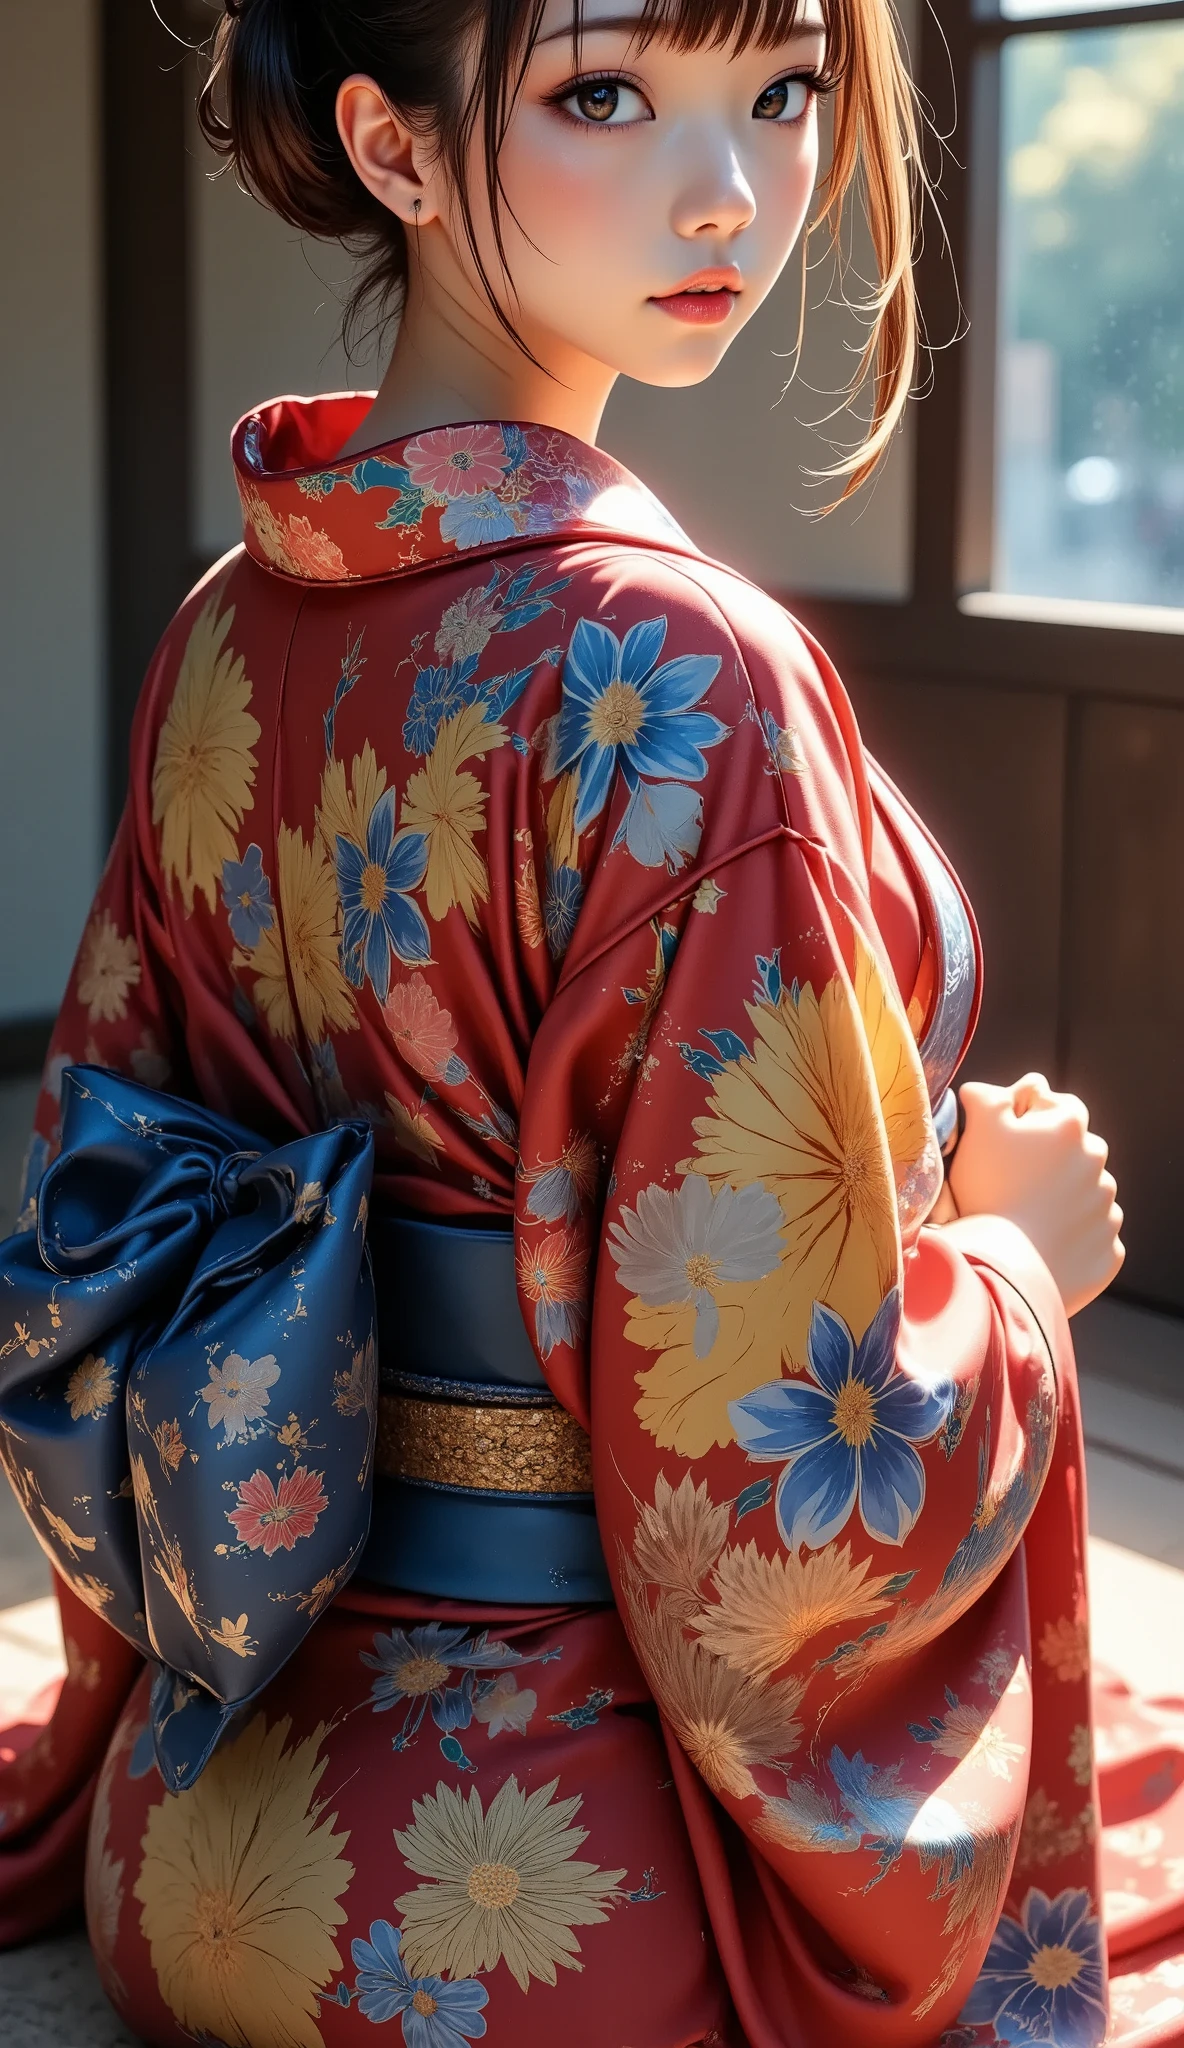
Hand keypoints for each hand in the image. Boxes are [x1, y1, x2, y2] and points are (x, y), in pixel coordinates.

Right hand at [946, 1073, 1124, 1316]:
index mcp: (1069, 1127)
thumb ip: (986, 1098)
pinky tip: (1040, 1243)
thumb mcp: (977, 1130)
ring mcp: (1107, 1209)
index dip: (1024, 1115)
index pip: (1054, 1102)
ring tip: (1023, 1216)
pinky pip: (1090, 1235)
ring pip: (1083, 1193)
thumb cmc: (988, 1194)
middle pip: (1072, 1150)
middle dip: (1046, 1158)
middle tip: (1009, 1180)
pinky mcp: (1109, 1250)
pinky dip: (1070, 1237)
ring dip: (1060, 1198)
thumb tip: (986, 1091)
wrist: (1006, 1269)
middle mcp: (1098, 1164)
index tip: (1001, 1137)